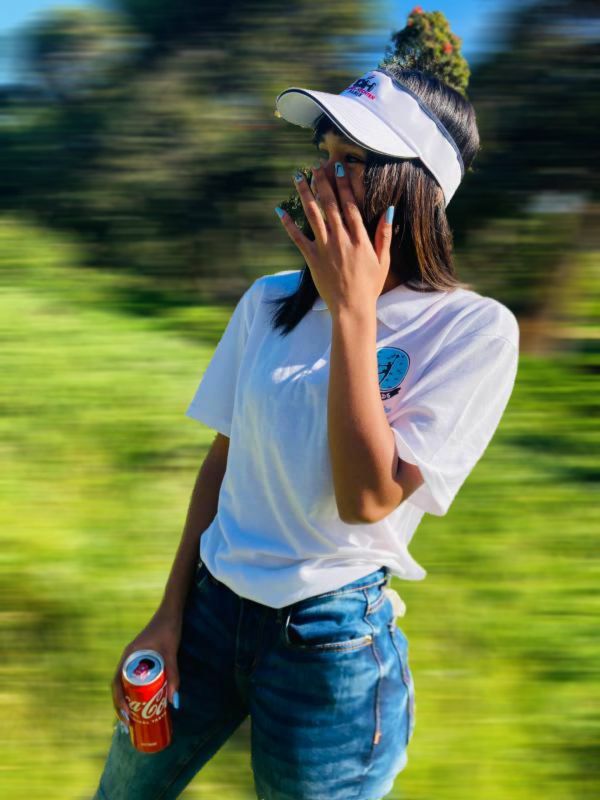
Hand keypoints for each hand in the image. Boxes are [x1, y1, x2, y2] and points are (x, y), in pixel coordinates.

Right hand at [111, 607, 182, 727]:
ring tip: (135, 717)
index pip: (116, 683)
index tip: (126, 716)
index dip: (118, 701)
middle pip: (119, 686)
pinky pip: (134, 677)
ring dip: (128, 699)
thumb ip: (173, 674)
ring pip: (126, 683)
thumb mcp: (171, 652)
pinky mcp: (142, 658)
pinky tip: (144, 700)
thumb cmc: (168, 629)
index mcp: (129, 656)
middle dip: (122, 706)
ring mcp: (134, 658)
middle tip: (130, 723)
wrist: (171, 611)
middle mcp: (128, 658)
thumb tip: (174, 702)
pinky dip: (136, 690)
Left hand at [275, 161, 394, 314]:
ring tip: (298, 177)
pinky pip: (298, 238)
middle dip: (322, 182)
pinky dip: (288, 224)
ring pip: (312, 215)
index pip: (350, 205)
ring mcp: (325, 248)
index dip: (343, 184)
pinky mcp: (312, 259)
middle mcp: (341, 239)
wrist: (352, 308)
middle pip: (330, 204)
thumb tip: (390, 210)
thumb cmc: (369, 286)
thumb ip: (384, 235)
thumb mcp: (384, 260)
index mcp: (359, 238)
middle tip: (316, 165)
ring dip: (304, 194)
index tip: (338, 168)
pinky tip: (280, 211)